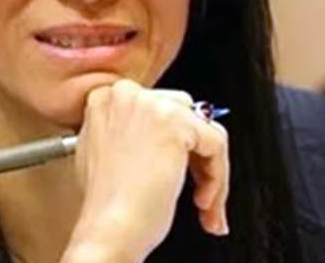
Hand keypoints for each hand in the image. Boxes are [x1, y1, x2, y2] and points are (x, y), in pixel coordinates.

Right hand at [62, 79, 229, 261]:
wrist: (107, 229)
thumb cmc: (105, 206)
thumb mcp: (106, 155)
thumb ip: (130, 133)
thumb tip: (163, 135)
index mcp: (105, 99)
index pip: (157, 109)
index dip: (172, 145)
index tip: (178, 170)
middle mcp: (126, 95)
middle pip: (183, 114)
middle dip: (194, 156)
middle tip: (196, 190)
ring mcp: (151, 106)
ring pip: (204, 130)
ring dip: (210, 171)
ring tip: (203, 203)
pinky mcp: (177, 124)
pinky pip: (217, 145)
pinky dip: (219, 178)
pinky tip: (203, 203)